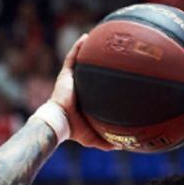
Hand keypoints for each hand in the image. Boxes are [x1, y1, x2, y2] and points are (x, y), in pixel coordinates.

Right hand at [49, 34, 118, 150]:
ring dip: (87, 49)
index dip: (102, 80)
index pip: (95, 87)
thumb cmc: (74, 130)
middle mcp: (78, 86)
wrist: (60, 123)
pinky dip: (78, 46)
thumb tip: (122, 147)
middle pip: (89, 70)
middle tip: (109, 53)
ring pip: (80, 60)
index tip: (115, 75)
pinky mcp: (65, 74)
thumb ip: (107, 142)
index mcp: (85, 98)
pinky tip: (86, 37)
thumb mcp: (94, 138)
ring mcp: (71, 79)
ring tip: (98, 38)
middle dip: (96, 61)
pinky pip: (72, 57)